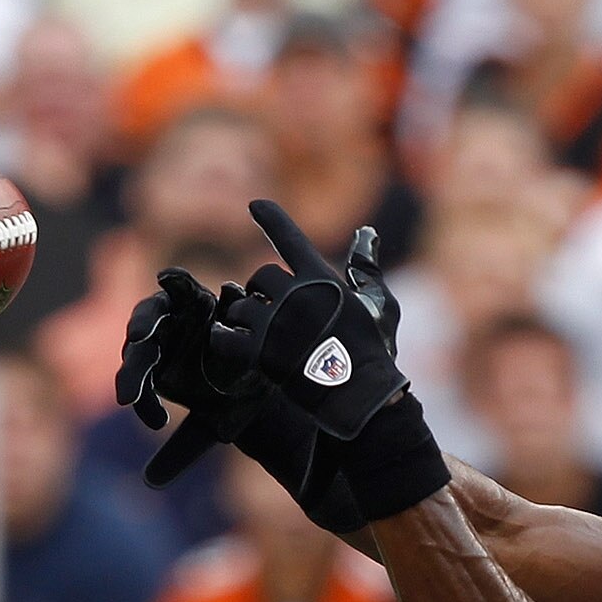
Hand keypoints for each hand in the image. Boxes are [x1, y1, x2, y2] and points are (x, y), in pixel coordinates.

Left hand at [119, 266, 250, 487]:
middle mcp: (160, 341)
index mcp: (155, 369)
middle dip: (133, 368)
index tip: (158, 423)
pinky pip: (179, 287)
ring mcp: (175, 316)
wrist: (266, 372)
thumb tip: (149, 484)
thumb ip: (178, 453)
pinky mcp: (196, 298)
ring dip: (144, 324)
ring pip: (151, 316)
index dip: (141, 399)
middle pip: (138, 349)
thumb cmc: (232, 400)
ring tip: (141, 337)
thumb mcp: (208, 431)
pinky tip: (166, 278)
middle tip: (128, 395)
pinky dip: (173, 281)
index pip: (137, 380)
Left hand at [206, 201, 408, 440]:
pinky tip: (227, 341)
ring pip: (240, 307)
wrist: (361, 397)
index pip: (289, 238)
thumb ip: (366, 267)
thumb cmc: (375, 352)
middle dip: (262, 293)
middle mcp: (296, 296)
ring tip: (258, 335)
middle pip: (261, 277)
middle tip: (271, 312)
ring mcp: (276, 325)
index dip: (271, 219)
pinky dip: (223, 338)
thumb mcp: (377, 304)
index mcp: (321, 279)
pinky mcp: (260, 354)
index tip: (254, 205)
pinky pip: (226, 337)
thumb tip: (366, 232)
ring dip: (243, 318)